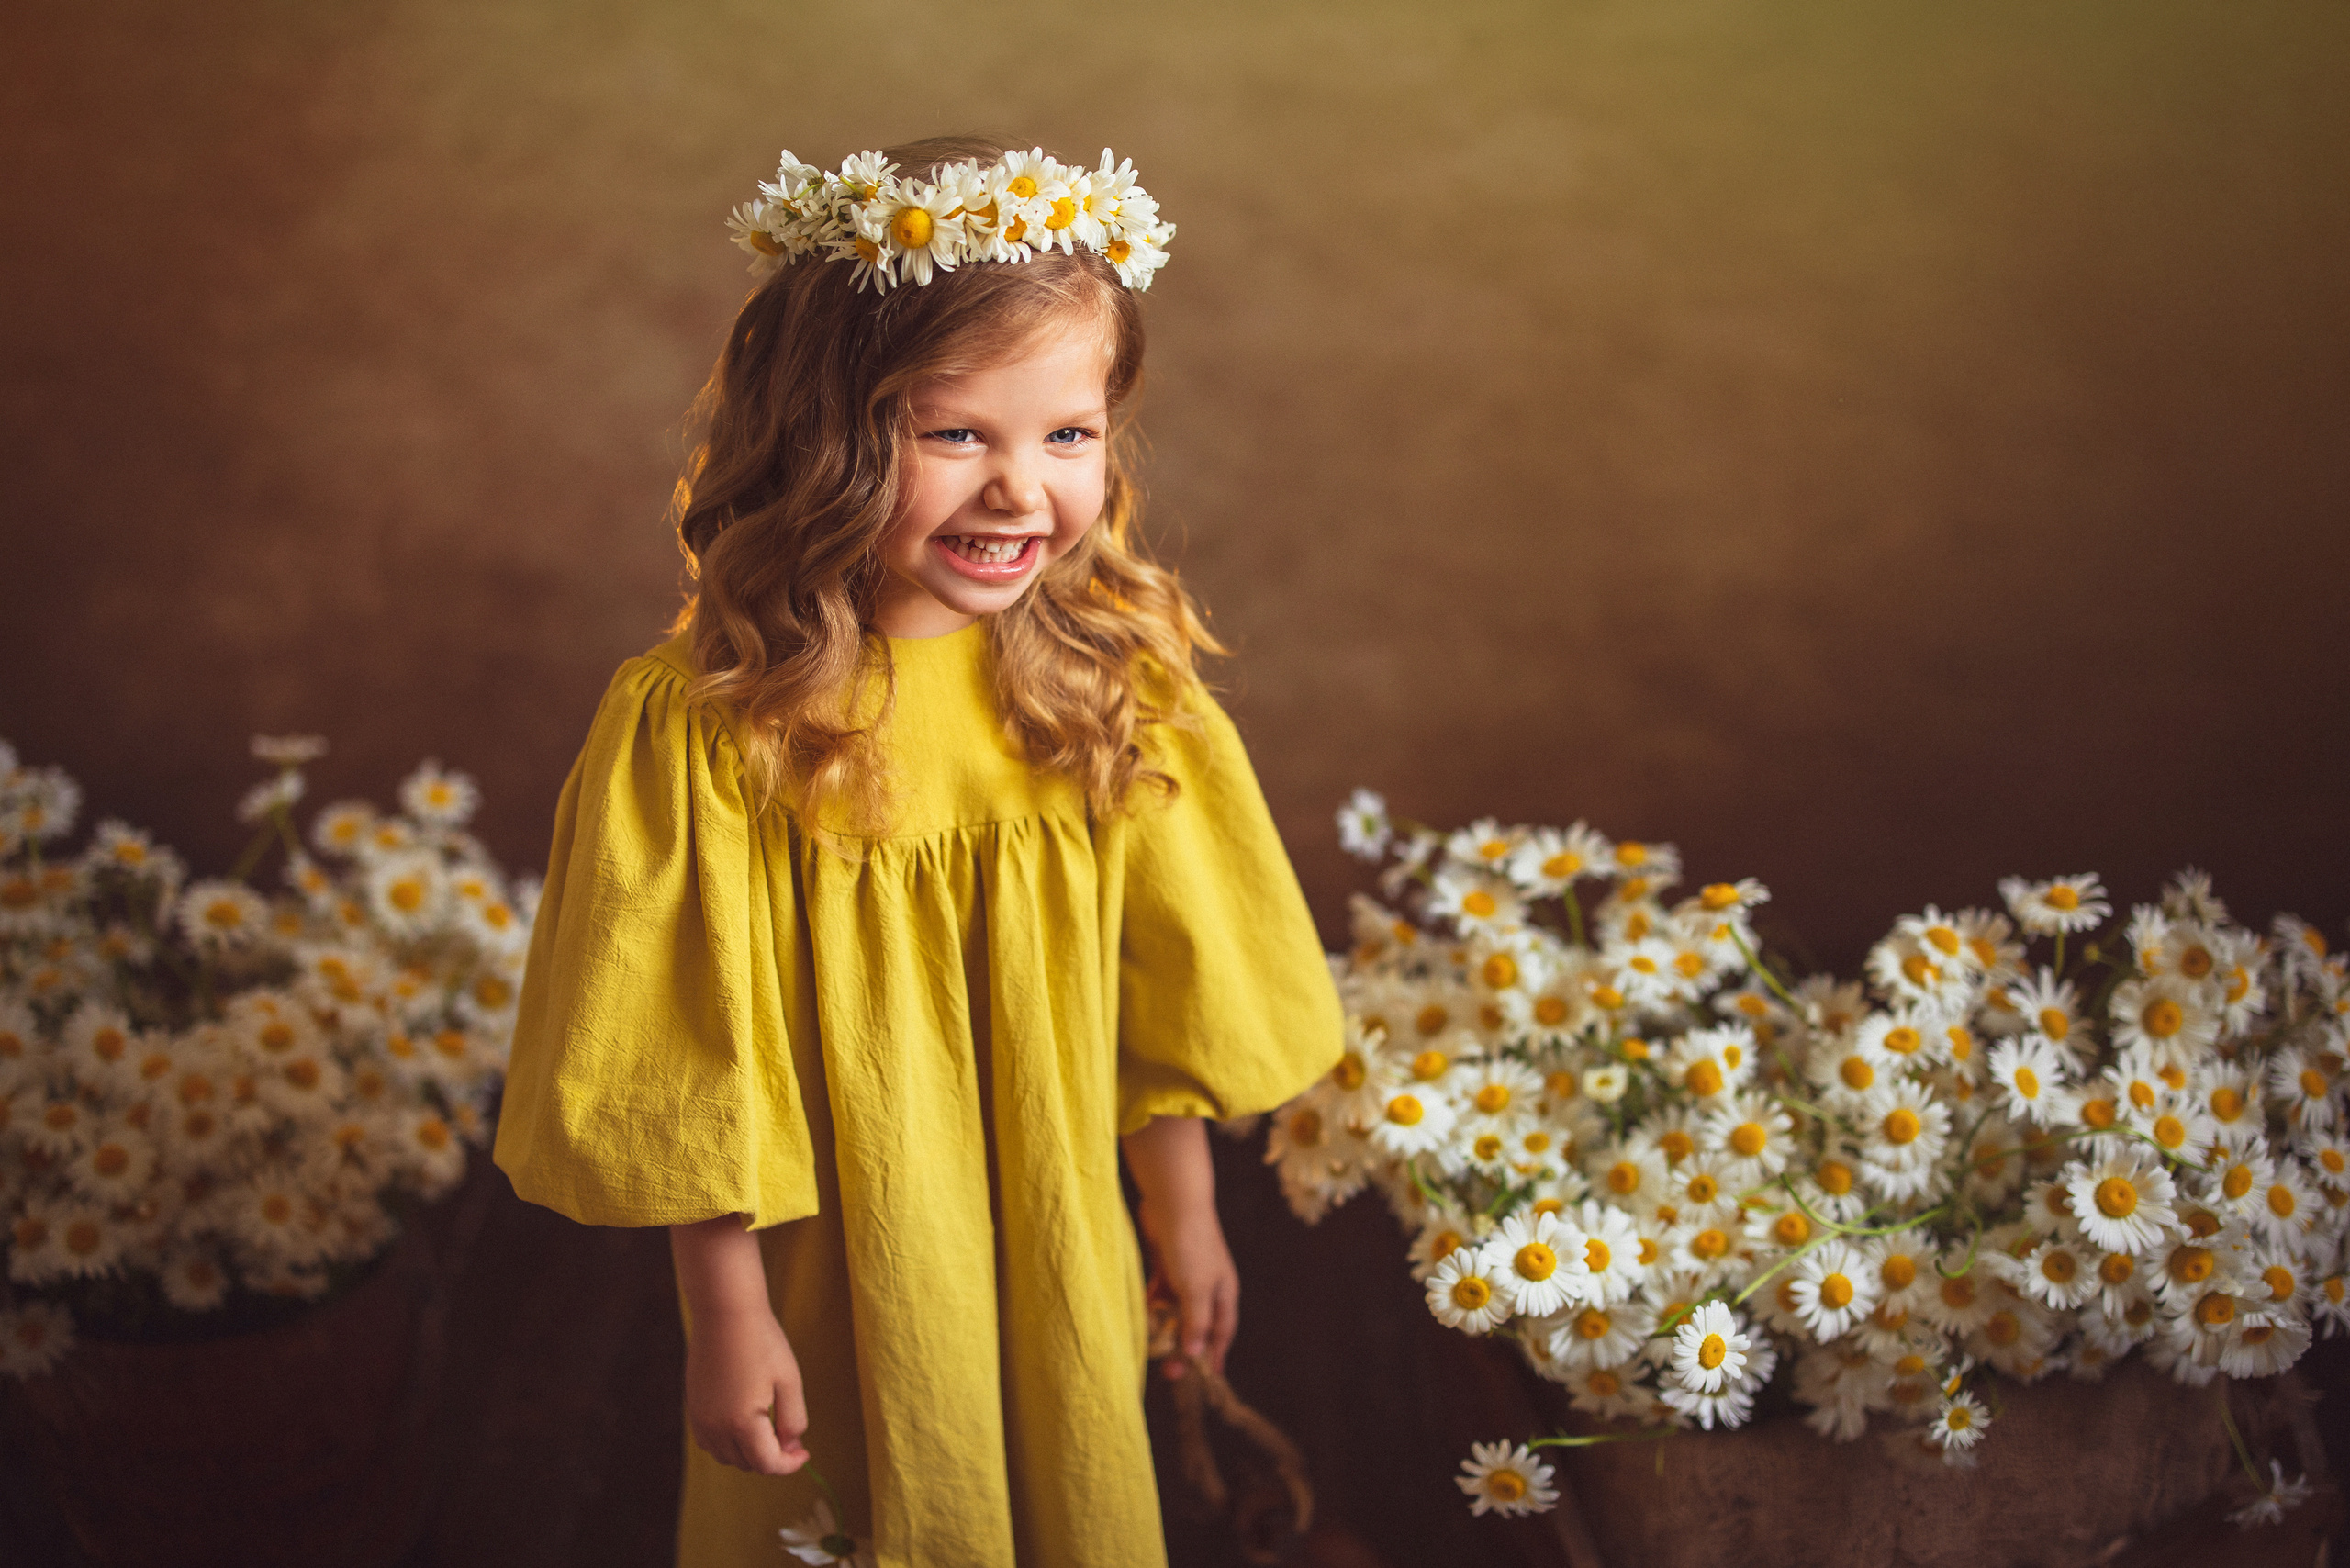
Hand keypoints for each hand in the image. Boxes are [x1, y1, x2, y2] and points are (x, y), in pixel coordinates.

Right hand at [684, 1301, 809, 1473]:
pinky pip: (710, 1441)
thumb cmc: (762, 1342)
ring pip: (726, 1456)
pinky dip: (729, 1441)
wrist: (725, 1312)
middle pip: (746, 1464)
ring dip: (749, 1452)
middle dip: (770, 1457)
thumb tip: (790, 1446)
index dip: (789, 1465)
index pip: (767, 1464)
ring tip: (769, 1426)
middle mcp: (715, 1427)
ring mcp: (700, 1418)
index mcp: (741, 1423)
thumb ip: (793, 1420)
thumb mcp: (789, 1381)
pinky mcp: (693, 1407)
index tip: (804, 1452)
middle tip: (790, 1434)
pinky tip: (746, 1420)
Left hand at [1138, 1191, 1240, 1379]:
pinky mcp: (1167, 1264)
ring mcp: (1187, 1275)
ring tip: (1151, 1347)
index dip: (1216, 1353)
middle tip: (1169, 1370)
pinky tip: (1143, 1314)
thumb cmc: (1191, 1245)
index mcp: (1224, 1292)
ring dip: (1166, 1328)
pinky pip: (1161, 1295)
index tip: (1210, 1375)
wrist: (1173, 1202)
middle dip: (1184, 1347)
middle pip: (1197, 1324)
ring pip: (1176, 1311)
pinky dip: (1153, 1306)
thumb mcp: (1196, 1290)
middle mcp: (1208, 1286)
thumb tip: (1195, 1354)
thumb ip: (1196, 1323)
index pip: (1222, 1331)